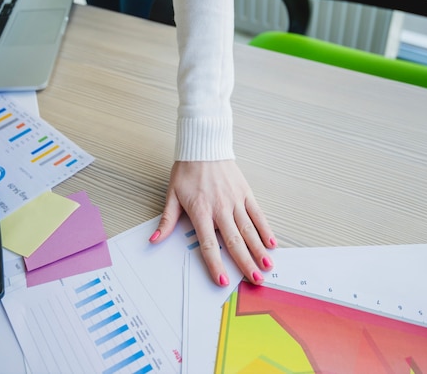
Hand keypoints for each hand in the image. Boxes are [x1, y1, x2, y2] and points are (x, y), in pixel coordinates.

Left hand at [149, 160, 276, 286]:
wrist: (204, 146)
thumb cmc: (187, 170)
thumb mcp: (172, 195)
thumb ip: (167, 220)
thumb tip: (155, 239)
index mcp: (201, 211)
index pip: (209, 243)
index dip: (216, 263)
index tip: (222, 280)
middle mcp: (220, 208)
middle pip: (234, 241)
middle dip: (245, 262)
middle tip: (255, 279)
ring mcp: (235, 200)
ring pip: (249, 229)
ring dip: (259, 249)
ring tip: (267, 265)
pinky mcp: (245, 193)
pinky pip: (257, 214)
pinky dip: (265, 229)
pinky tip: (271, 243)